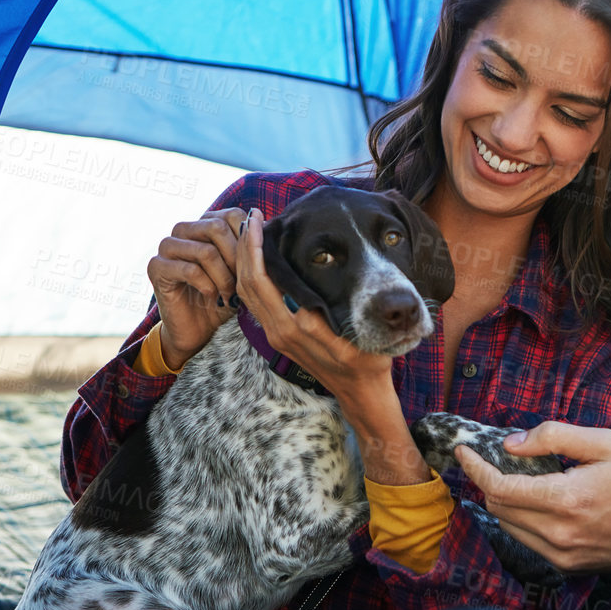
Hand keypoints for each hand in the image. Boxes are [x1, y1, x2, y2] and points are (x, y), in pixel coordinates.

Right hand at [145, 207, 249, 371]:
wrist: (198, 328)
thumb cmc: (223, 296)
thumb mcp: (242, 270)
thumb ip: (249, 247)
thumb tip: (265, 223)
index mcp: (204, 223)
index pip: (232, 214)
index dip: (248, 240)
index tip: (253, 265)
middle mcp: (183, 229)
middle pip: (217, 227)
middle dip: (236, 259)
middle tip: (241, 283)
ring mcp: (167, 246)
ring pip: (205, 251)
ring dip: (223, 277)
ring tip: (229, 295)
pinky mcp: (156, 266)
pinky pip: (190, 270)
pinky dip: (208, 287)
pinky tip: (213, 297)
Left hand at [230, 208, 395, 402]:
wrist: (360, 393)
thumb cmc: (365, 365)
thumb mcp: (351, 346)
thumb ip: (323, 330)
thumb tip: (303, 312)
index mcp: (291, 330)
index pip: (259, 282)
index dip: (254, 249)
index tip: (258, 221)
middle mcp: (277, 331)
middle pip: (246, 282)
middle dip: (245, 247)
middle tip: (252, 216)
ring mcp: (277, 334)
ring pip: (247, 292)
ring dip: (246, 259)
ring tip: (254, 231)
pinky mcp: (281, 335)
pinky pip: (257, 301)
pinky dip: (254, 274)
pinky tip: (264, 259)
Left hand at [453, 422, 610, 571]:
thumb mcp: (607, 443)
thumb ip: (555, 437)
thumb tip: (512, 443)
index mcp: (567, 500)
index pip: (499, 489)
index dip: (475, 468)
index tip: (464, 451)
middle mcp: (560, 535)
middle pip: (499, 509)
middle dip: (489, 482)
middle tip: (494, 459)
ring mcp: (564, 557)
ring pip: (510, 529)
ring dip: (505, 503)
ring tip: (519, 478)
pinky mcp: (571, 567)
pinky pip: (530, 543)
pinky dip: (523, 521)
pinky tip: (539, 502)